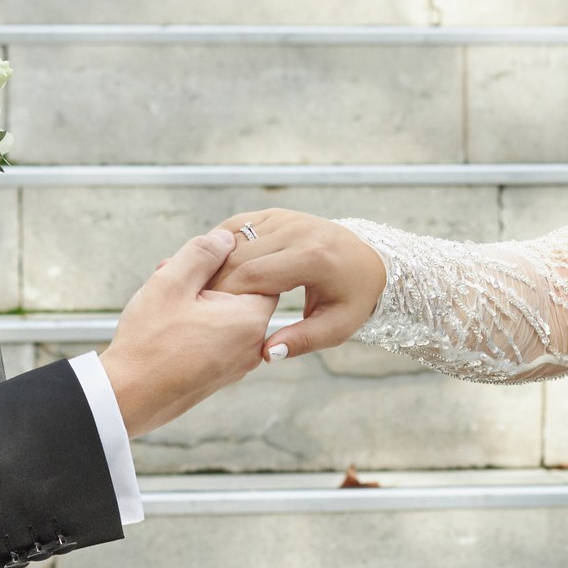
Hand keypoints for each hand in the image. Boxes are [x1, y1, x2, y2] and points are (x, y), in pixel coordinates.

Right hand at [98, 230, 277, 435]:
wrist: (127, 398)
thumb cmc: (148, 341)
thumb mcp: (171, 282)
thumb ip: (203, 253)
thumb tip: (226, 238)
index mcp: (250, 320)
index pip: (261, 274)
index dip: (227, 259)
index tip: (196, 259)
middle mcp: (252, 346)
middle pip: (241, 295)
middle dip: (207, 280)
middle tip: (169, 272)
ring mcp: (236, 365)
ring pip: (225, 317)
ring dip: (198, 301)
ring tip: (162, 294)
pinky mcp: (219, 377)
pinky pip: (216, 339)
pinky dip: (196, 325)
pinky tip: (166, 320)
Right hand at [209, 211, 386, 360]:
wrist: (369, 259)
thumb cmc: (352, 297)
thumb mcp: (337, 327)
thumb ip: (302, 341)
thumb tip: (266, 353)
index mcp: (311, 258)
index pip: (252, 275)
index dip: (226, 297)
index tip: (210, 318)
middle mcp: (296, 231)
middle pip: (237, 256)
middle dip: (214, 282)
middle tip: (199, 307)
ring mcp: (285, 218)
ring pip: (233, 238)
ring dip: (214, 263)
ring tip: (202, 290)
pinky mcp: (277, 213)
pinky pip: (238, 225)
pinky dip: (221, 245)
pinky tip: (212, 268)